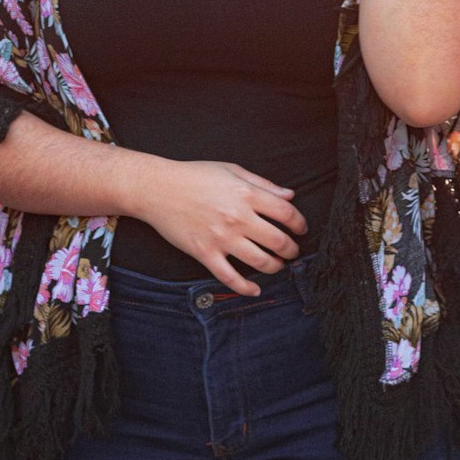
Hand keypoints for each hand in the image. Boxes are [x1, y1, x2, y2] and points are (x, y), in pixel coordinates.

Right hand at [136, 159, 306, 295]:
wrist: (158, 189)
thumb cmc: (195, 175)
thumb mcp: (231, 170)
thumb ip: (263, 184)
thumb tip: (289, 196)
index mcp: (246, 194)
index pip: (286, 213)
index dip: (299, 223)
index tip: (301, 229)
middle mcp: (238, 217)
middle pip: (278, 241)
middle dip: (291, 249)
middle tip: (292, 251)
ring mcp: (221, 238)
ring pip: (260, 261)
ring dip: (276, 267)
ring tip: (278, 265)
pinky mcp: (205, 253)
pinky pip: (230, 277)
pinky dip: (246, 287)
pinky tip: (255, 289)